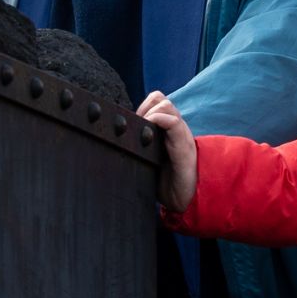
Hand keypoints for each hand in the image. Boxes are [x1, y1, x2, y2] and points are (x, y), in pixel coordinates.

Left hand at [138, 90, 197, 209]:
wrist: (183, 199)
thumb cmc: (164, 182)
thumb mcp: (148, 159)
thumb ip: (139, 146)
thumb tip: (113, 143)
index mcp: (167, 129)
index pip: (155, 101)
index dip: (141, 107)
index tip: (132, 125)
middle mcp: (174, 127)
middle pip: (159, 98)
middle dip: (143, 108)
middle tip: (137, 129)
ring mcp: (180, 134)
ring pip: (166, 105)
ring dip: (150, 114)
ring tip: (143, 132)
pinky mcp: (183, 146)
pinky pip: (173, 122)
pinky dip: (158, 121)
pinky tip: (149, 136)